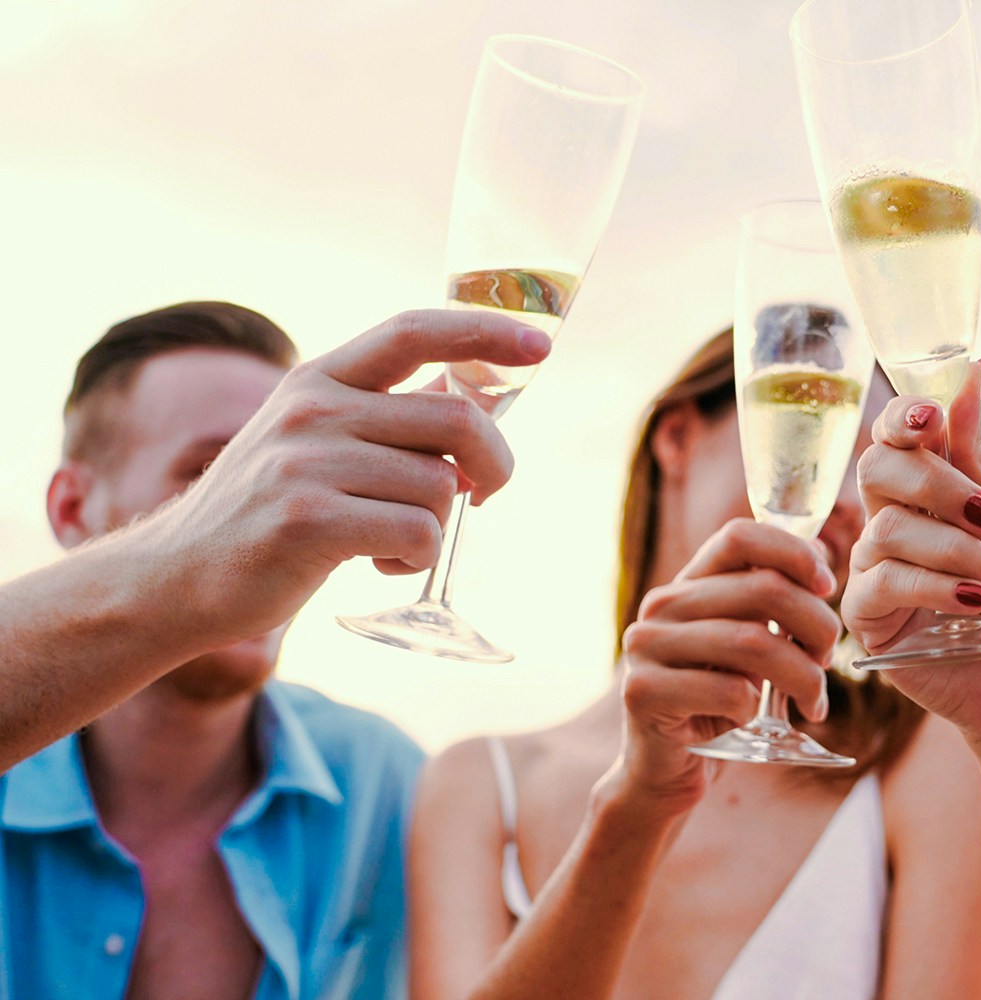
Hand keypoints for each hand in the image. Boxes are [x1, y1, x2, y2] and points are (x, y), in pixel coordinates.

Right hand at [149, 308, 549, 646]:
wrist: (179, 576)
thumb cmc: (271, 511)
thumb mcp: (319, 441)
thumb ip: (389, 416)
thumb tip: (481, 397)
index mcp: (320, 379)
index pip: (413, 331)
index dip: (483, 332)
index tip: (539, 345)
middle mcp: (313, 409)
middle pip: (457, 419)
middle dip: (494, 464)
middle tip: (486, 493)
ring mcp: (307, 463)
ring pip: (443, 488)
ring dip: (438, 526)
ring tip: (391, 539)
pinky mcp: (309, 520)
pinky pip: (420, 536)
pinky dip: (416, 560)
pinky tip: (378, 563)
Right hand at [610, 519, 838, 816]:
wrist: (666, 769)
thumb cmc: (717, 703)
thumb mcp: (747, 645)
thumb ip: (772, 603)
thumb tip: (819, 558)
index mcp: (688, 584)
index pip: (741, 536)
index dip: (794, 553)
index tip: (827, 587)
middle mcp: (661, 606)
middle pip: (763, 589)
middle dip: (817, 625)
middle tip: (829, 659)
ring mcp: (646, 647)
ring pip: (753, 643)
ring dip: (803, 675)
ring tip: (815, 698)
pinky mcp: (642, 692)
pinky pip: (730, 692)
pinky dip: (757, 708)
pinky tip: (751, 719)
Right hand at [843, 362, 980, 745]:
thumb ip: (978, 450)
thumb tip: (972, 369)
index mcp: (926, 490)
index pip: (892, 436)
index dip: (902, 418)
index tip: (930, 418)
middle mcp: (893, 521)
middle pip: (877, 470)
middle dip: (935, 485)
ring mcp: (875, 568)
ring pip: (888, 527)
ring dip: (955, 550)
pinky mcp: (868, 618)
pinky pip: (883, 580)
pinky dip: (936, 586)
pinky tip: (977, 602)